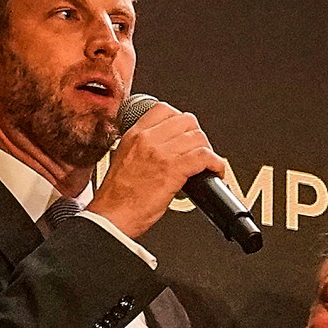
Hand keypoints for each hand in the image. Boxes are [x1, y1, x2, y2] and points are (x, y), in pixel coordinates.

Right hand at [88, 103, 223, 239]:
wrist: (112, 217)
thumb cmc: (117, 197)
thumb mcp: (124, 159)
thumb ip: (142, 148)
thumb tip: (164, 149)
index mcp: (134, 134)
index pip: (164, 110)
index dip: (181, 121)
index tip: (185, 134)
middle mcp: (148, 139)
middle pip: (186, 120)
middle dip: (197, 135)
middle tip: (198, 150)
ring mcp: (161, 153)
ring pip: (198, 137)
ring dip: (208, 151)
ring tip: (207, 164)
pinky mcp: (173, 170)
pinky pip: (204, 157)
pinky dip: (215, 164)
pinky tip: (214, 172)